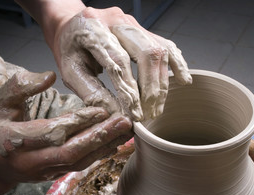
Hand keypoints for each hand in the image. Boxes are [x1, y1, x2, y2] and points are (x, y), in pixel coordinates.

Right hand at [0, 70, 131, 183]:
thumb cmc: (0, 126)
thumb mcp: (1, 101)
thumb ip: (21, 86)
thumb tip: (49, 76)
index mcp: (15, 140)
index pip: (52, 131)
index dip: (78, 122)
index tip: (101, 111)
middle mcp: (32, 161)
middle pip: (71, 152)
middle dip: (100, 137)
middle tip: (124, 123)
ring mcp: (45, 171)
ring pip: (80, 162)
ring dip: (105, 146)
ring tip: (126, 131)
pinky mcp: (56, 175)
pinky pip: (81, 166)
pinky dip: (99, 154)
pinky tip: (115, 142)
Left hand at [52, 7, 191, 120]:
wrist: (72, 24)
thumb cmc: (70, 48)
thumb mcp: (71, 71)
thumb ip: (91, 91)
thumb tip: (115, 114)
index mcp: (93, 28)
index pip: (118, 61)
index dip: (129, 90)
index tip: (135, 114)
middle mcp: (116, 21)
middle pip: (146, 52)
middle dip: (151, 87)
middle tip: (149, 114)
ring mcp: (133, 23)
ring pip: (158, 50)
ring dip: (162, 83)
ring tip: (158, 107)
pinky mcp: (143, 29)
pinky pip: (166, 45)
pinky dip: (177, 64)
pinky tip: (183, 80)